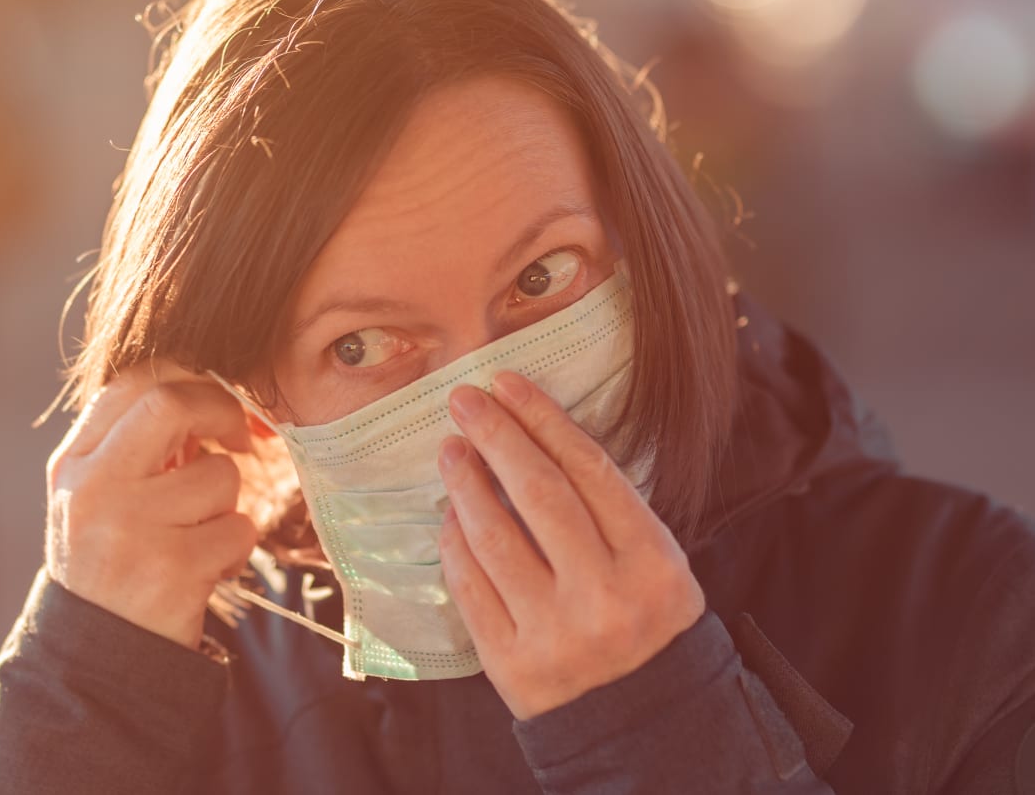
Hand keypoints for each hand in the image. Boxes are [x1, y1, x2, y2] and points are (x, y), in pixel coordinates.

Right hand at [44, 362, 258, 649]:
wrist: (93, 662)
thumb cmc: (107, 568)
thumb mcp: (95, 501)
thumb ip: (134, 449)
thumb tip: (209, 399)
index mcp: (73, 466)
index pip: (131, 384)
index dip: (186, 379)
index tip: (212, 402)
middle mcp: (95, 489)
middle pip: (170, 405)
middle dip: (219, 411)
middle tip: (240, 437)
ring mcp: (132, 529)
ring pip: (220, 476)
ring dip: (228, 503)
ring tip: (202, 534)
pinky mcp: (172, 569)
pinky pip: (238, 529)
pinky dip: (236, 547)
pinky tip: (207, 570)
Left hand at [437, 370, 704, 719]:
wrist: (639, 721)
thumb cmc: (643, 621)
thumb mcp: (654, 563)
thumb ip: (606, 509)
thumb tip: (531, 436)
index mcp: (653, 565)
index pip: (589, 471)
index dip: (543, 420)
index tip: (507, 383)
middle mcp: (605, 598)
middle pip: (539, 494)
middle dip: (496, 437)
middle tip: (465, 400)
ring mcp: (555, 633)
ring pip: (495, 538)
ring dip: (465, 484)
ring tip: (451, 450)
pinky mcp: (511, 664)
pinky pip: (471, 586)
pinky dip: (455, 543)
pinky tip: (450, 514)